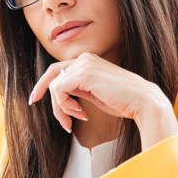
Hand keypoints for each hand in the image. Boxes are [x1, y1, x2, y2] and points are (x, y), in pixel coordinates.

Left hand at [29, 53, 177, 145]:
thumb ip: (78, 89)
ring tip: (76, 118)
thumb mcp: (95, 93)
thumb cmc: (123, 101)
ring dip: (61, 108)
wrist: (142, 101)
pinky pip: (59, 91)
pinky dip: (65, 106)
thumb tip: (60, 95)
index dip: (44, 83)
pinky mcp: (83, 75)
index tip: (35, 97)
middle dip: (43, 92)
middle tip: (37, 105)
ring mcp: (83, 64)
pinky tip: (80, 114)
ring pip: (55, 86)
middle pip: (53, 75)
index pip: (58, 69)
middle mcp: (85, 58)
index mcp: (88, 61)